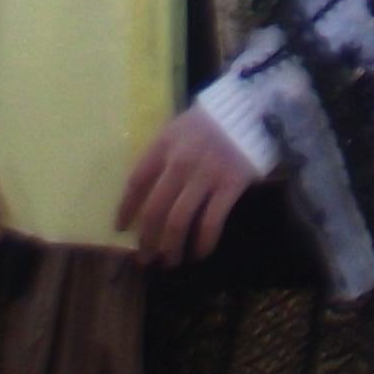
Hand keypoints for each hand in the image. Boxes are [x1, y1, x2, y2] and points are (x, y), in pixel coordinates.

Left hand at [119, 106, 261, 265]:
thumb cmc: (211, 122)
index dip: (126, 209)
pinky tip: (199, 253)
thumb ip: (162, 155)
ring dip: (171, 246)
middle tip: (145, 257)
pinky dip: (203, 242)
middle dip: (147, 238)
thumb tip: (145, 192)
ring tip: (169, 261)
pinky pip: (211, 222)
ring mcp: (205, 175)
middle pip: (155, 208)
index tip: (121, 229)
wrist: (252, 112)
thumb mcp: (178, 129)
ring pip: (179, 220)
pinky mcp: (230, 186)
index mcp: (163, 144)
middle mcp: (179, 162)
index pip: (136, 182)